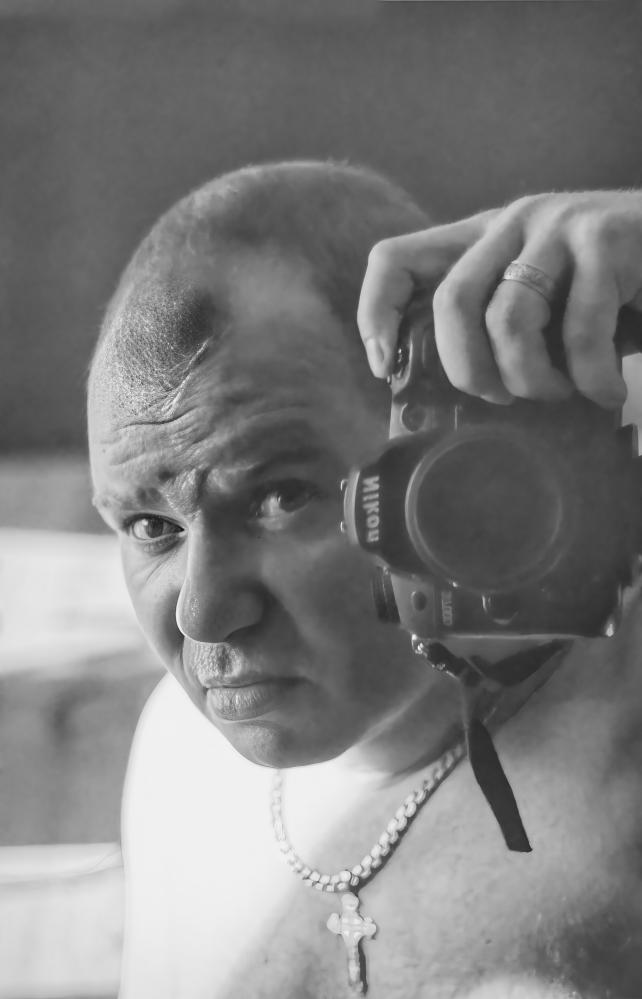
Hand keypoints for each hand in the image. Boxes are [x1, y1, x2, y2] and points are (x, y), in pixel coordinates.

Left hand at [358, 192, 641, 407]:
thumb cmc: (613, 294)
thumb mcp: (543, 308)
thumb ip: (498, 330)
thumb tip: (451, 397)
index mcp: (482, 241)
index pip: (395, 259)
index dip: (377, 315)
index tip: (385, 367)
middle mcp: (510, 224)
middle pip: (450, 303)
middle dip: (470, 371)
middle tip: (502, 400)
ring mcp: (556, 226)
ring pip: (508, 319)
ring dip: (532, 379)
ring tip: (561, 394)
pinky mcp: (603, 239)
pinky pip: (578, 330)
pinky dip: (591, 379)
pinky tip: (606, 392)